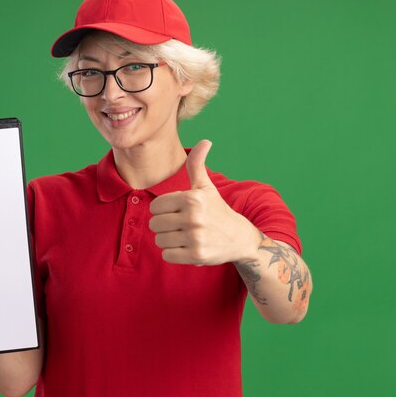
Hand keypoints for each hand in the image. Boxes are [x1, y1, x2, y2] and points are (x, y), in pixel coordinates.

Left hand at [148, 140, 257, 265]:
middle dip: (164, 226)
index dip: (163, 210)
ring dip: (169, 240)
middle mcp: (194, 217)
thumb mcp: (206, 187)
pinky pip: (167, 255)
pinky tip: (187, 248)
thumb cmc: (217, 210)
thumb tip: (205, 141)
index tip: (177, 212)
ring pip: (160, 240)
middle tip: (181, 226)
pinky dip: (174, 253)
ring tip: (185, 236)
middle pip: (155, 224)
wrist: (240, 238)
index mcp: (192, 198)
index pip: (155, 206)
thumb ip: (197, 165)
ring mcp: (195, 237)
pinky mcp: (196, 255)